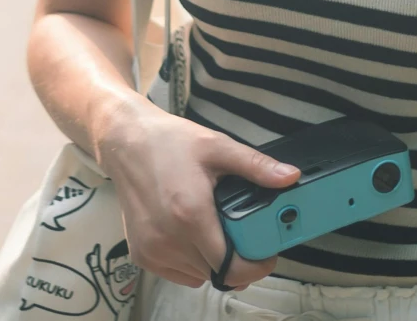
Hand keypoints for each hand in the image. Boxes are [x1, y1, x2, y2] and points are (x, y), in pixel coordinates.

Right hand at [96, 98, 297, 289]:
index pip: (230, 266)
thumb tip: (290, 177)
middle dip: (237, 259)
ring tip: (216, 229)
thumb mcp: (218, 147)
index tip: (267, 254)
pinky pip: (178, 273)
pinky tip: (193, 235)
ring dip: (213, 261)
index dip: (255, 266)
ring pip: (198, 275)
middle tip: (245, 234)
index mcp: (191, 214)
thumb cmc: (170, 142)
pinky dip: (192, 262)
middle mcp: (168, 239)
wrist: (126, 141)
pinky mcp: (140, 254)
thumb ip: (256, 167)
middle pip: (216, 272)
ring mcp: (152, 250)